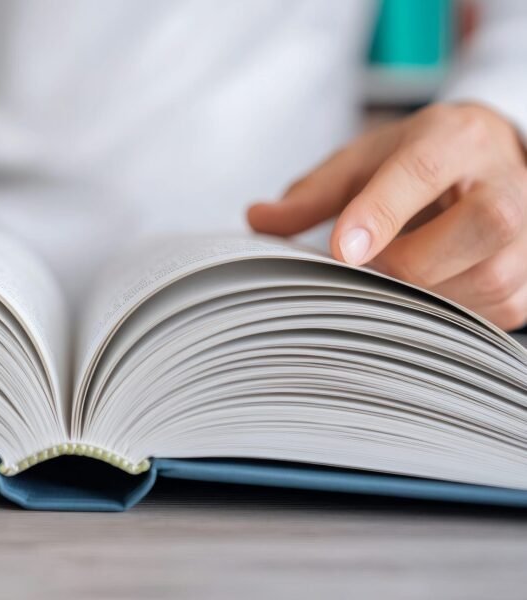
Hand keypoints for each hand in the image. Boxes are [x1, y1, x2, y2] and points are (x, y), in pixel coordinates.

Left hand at [248, 103, 526, 330]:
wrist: (490, 163)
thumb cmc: (418, 162)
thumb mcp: (363, 162)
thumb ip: (313, 194)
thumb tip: (257, 220)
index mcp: (456, 139)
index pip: (422, 172)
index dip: (380, 213)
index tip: (341, 249)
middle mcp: (508, 181)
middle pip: (475, 228)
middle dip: (408, 259)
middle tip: (370, 261)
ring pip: (484, 281)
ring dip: (425, 292)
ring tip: (397, 273)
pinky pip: (491, 313)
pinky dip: (446, 313)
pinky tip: (426, 292)